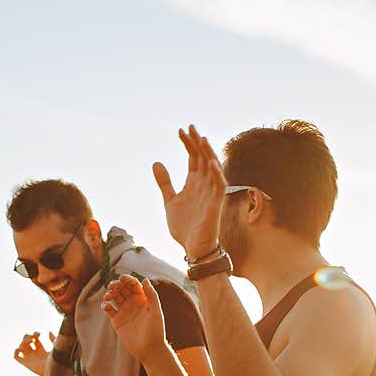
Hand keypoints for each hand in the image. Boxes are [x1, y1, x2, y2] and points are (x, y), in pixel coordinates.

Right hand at [13, 331, 54, 375]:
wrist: (55, 371)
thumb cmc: (58, 360)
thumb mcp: (57, 347)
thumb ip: (53, 339)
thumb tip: (48, 332)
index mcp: (42, 350)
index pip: (35, 339)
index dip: (35, 334)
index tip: (39, 334)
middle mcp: (34, 354)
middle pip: (26, 341)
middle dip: (28, 337)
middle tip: (34, 339)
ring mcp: (29, 358)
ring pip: (20, 347)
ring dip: (23, 342)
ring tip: (30, 342)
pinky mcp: (26, 363)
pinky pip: (16, 356)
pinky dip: (16, 351)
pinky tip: (24, 348)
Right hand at [101, 276, 165, 362]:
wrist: (149, 349)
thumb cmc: (156, 331)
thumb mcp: (155, 311)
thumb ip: (151, 295)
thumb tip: (145, 279)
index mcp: (143, 299)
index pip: (133, 285)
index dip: (127, 279)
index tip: (121, 278)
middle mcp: (133, 303)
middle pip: (122, 289)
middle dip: (116, 285)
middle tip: (112, 286)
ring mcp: (124, 312)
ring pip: (114, 297)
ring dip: (109, 294)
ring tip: (108, 296)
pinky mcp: (117, 321)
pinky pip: (109, 309)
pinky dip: (105, 305)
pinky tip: (106, 306)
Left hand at [152, 124, 226, 258]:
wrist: (193, 248)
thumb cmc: (185, 226)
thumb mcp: (170, 201)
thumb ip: (164, 183)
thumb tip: (156, 162)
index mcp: (194, 183)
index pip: (193, 158)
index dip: (187, 144)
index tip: (180, 130)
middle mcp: (204, 185)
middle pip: (202, 158)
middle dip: (196, 143)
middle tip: (189, 127)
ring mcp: (211, 193)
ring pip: (212, 168)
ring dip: (207, 153)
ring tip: (200, 138)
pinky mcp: (216, 205)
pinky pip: (219, 186)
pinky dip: (216, 174)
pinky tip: (211, 162)